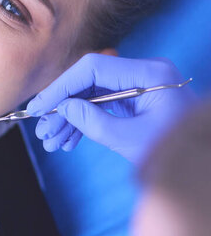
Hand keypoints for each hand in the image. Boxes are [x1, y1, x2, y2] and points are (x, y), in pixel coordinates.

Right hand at [26, 54, 196, 163]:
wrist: (202, 166)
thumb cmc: (176, 152)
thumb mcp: (131, 140)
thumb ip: (94, 122)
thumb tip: (64, 108)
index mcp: (149, 74)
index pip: (93, 68)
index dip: (62, 86)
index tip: (41, 106)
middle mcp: (142, 73)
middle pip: (88, 81)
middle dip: (62, 106)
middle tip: (42, 129)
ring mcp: (137, 85)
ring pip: (91, 95)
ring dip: (69, 118)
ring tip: (51, 141)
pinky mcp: (134, 99)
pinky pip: (101, 105)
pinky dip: (83, 122)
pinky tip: (68, 141)